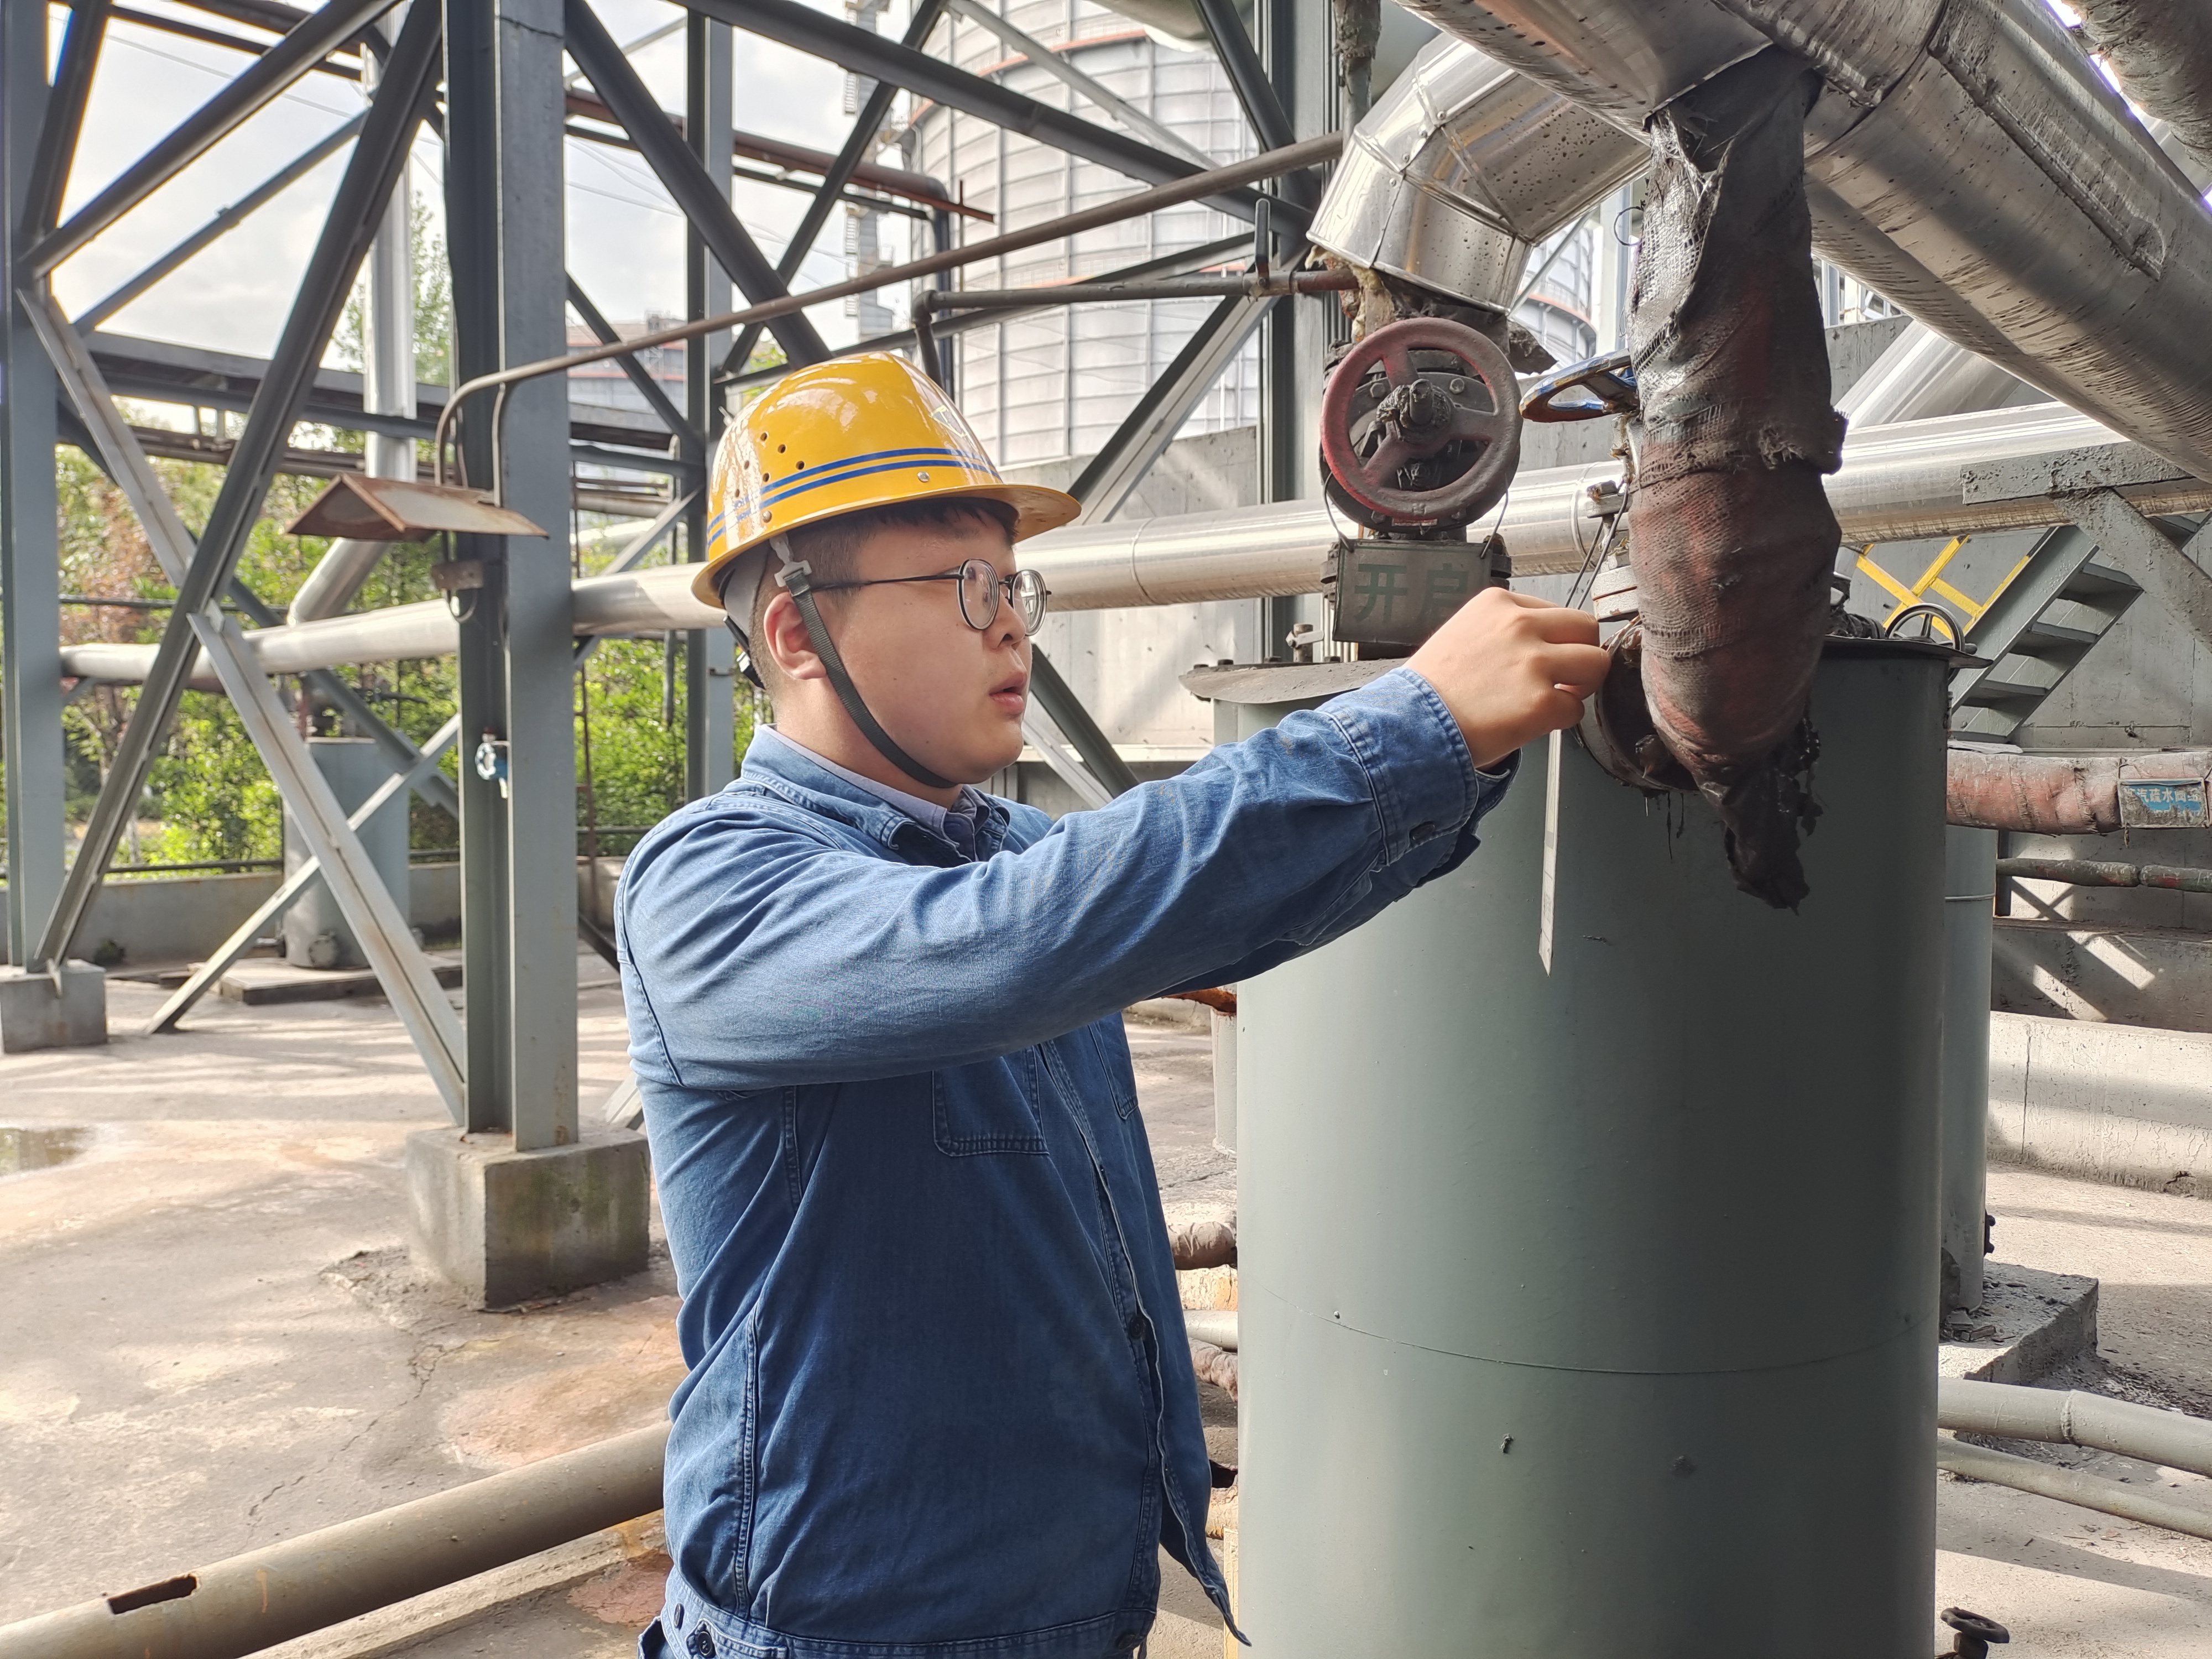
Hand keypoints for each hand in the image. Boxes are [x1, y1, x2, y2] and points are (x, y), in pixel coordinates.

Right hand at [1405, 587, 1608, 768]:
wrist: (1407, 726)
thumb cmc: (1427, 692)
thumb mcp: (1461, 636)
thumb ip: (1501, 632)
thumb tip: (1535, 648)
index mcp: (1497, 604)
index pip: (1554, 611)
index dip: (1555, 639)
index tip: (1545, 657)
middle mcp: (1519, 625)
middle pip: (1585, 628)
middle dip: (1580, 654)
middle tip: (1566, 677)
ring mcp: (1533, 662)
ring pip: (1595, 663)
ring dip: (1582, 685)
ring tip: (1558, 698)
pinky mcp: (1541, 701)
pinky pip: (1577, 709)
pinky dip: (1562, 720)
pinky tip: (1536, 723)